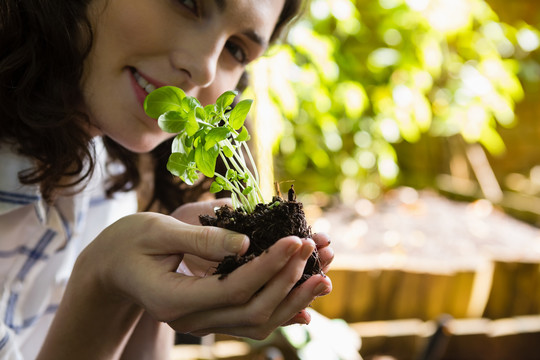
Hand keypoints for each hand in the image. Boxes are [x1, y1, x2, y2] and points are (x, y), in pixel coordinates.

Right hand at [82, 212, 330, 339]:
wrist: (111, 269)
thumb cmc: (127, 243)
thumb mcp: (157, 230)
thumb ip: (202, 238)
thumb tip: (248, 241)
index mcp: (174, 299)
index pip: (233, 287)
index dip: (269, 264)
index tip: (295, 239)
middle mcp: (191, 319)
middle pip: (253, 311)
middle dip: (290, 281)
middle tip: (317, 251)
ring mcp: (202, 322)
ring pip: (258, 321)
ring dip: (294, 298)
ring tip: (324, 273)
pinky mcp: (212, 316)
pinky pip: (252, 317)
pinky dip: (282, 305)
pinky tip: (305, 291)